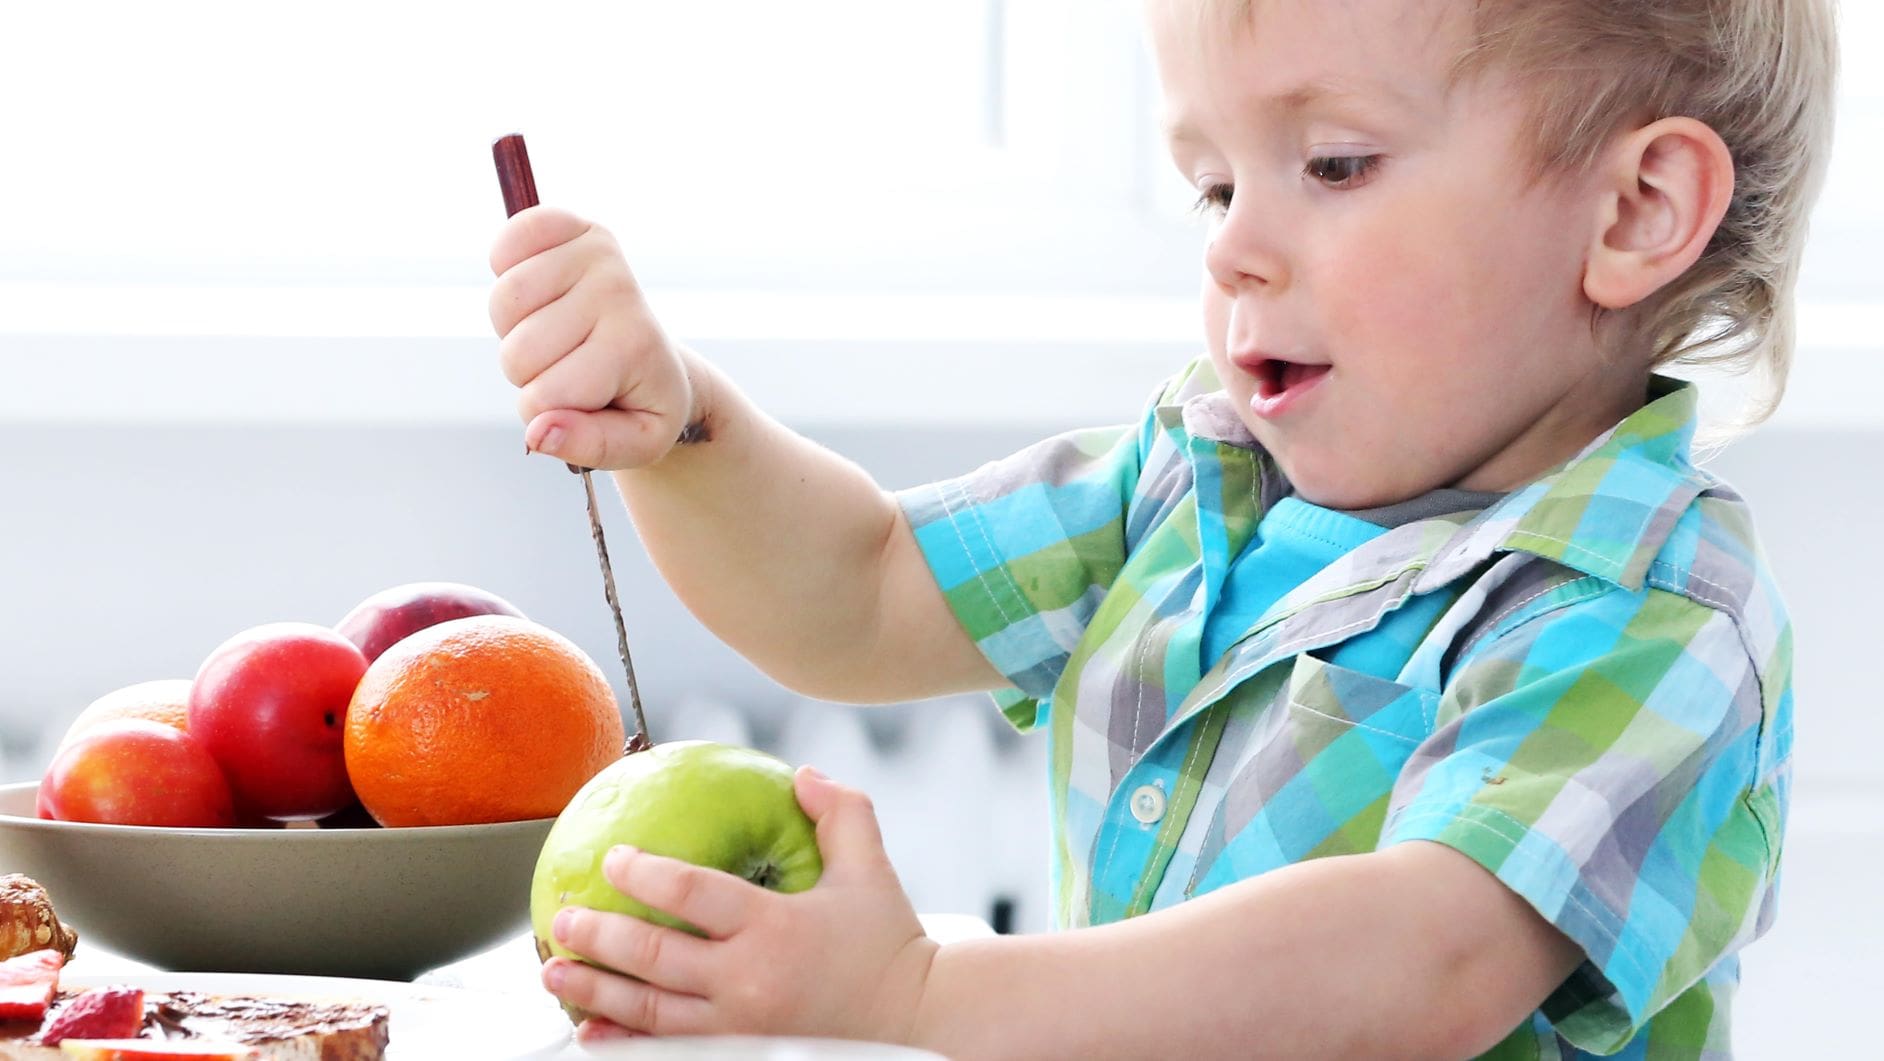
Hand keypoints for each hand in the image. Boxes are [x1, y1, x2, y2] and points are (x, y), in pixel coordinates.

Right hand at [488, 206, 698, 469]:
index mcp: (634, 346)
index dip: (548, 414)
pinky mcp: (576, 226)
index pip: (542, 397)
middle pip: (517, 352)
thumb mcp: (635, 444)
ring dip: (514, 330)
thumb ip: (588, 446)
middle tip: (568, 366)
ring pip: (503, 304)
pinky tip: (538, 290)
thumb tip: (538, 432)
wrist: (660, 360)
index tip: (585, 403)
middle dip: (529, 374)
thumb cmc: (642, 405)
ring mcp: (598, 255)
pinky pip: (508, 242)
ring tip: (554, 334)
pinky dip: (504, 266)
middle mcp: (619, 292)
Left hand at [540, 767, 938, 1043]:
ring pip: (650, 1013)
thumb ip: (839, 811)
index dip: (646, 874)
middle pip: (656, 958)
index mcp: (776, 926)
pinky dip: (624, 1045)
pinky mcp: (742, 1053)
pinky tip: (591, 1035)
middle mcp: (750, 980)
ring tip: (555, 974)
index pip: (695, 895)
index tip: (613, 858)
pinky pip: (668, 1051)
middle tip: (564, 920)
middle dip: (600, 938)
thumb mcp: (870, 868)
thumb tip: (801, 773)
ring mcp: (741, 1026)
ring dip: (595, 993)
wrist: (918, 1021)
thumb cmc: (890, 942)